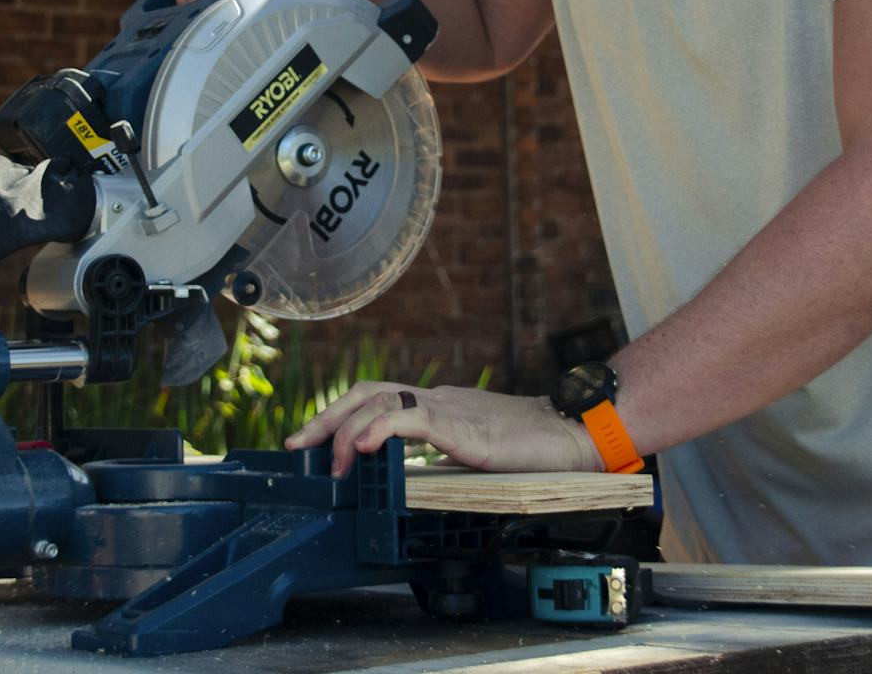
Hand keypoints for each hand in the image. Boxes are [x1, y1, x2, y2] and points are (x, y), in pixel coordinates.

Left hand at [284, 380, 602, 477]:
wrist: (573, 434)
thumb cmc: (533, 447)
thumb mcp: (474, 452)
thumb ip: (442, 456)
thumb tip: (409, 478)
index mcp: (438, 406)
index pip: (376, 398)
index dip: (340, 414)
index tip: (313, 441)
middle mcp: (436, 399)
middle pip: (365, 392)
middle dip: (326, 418)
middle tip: (298, 447)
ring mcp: (448, 409)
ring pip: (380, 401)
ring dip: (346, 429)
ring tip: (332, 460)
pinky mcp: (462, 425)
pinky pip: (410, 419)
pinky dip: (379, 428)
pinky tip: (364, 446)